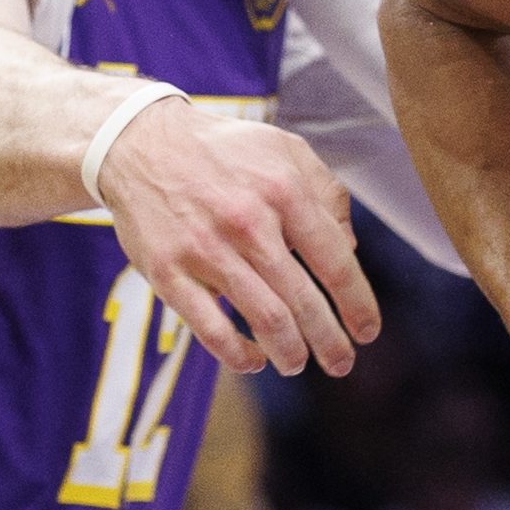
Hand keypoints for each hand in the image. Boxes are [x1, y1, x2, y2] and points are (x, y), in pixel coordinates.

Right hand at [95, 100, 380, 376]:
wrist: (141, 144)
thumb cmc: (225, 152)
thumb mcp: (286, 151)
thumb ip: (326, 194)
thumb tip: (350, 249)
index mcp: (284, 191)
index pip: (334, 261)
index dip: (357, 303)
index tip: (368, 332)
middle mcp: (248, 221)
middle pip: (302, 299)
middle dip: (329, 340)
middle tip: (342, 364)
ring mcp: (205, 248)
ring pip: (264, 317)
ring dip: (289, 352)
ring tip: (298, 364)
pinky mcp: (167, 271)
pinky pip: (210, 327)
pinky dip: (237, 353)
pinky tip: (254, 361)